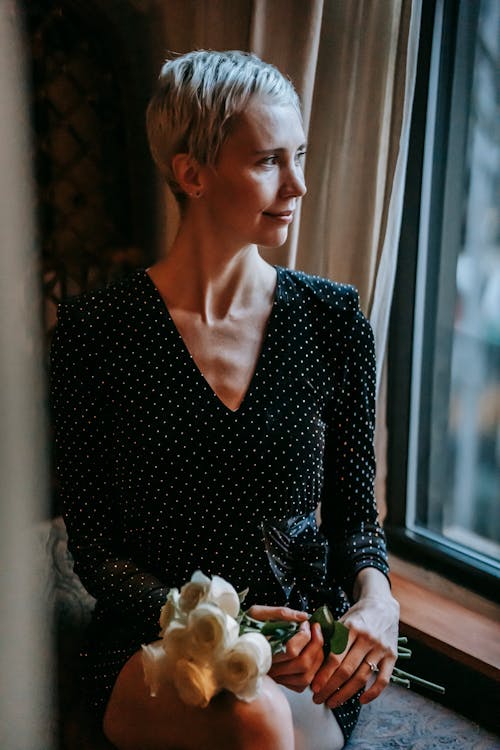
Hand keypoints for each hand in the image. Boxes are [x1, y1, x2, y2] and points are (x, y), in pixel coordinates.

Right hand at [246, 605, 324, 692]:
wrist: (232, 645)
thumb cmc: (245, 625)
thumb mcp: (257, 612)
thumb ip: (281, 613)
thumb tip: (304, 616)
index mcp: (263, 652)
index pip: (291, 650)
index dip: (304, 635)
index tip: (306, 623)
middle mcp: (271, 669)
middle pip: (303, 663)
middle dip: (316, 644)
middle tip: (316, 628)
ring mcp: (277, 679)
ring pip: (306, 677)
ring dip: (318, 657)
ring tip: (317, 640)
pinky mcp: (282, 684)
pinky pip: (302, 685)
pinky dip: (313, 672)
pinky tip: (311, 655)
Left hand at [310, 593, 398, 707]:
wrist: (382, 605)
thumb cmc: (357, 616)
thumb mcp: (342, 620)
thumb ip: (331, 637)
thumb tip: (312, 660)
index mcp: (351, 628)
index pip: (335, 657)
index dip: (323, 675)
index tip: (313, 688)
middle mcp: (367, 638)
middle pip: (346, 670)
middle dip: (330, 688)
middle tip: (319, 699)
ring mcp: (381, 648)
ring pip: (362, 677)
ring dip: (346, 694)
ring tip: (333, 702)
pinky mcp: (392, 656)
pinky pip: (383, 680)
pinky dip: (372, 693)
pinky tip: (360, 701)